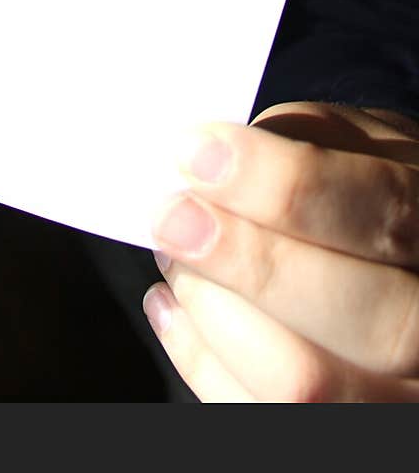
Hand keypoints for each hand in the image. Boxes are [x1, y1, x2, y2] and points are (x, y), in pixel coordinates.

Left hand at [143, 102, 418, 400]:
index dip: (287, 184)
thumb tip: (222, 153)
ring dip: (214, 309)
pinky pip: (260, 415)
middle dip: (247, 260)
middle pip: (360, 315)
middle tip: (173, 216)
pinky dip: (200, 358)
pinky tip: (176, 305)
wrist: (402, 262)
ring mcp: (403, 395)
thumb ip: (313, 139)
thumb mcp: (373, 148)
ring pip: (305, 380)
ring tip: (174, 253)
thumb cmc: (376, 194)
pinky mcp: (348, 429)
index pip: (384, 211)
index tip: (199, 154)